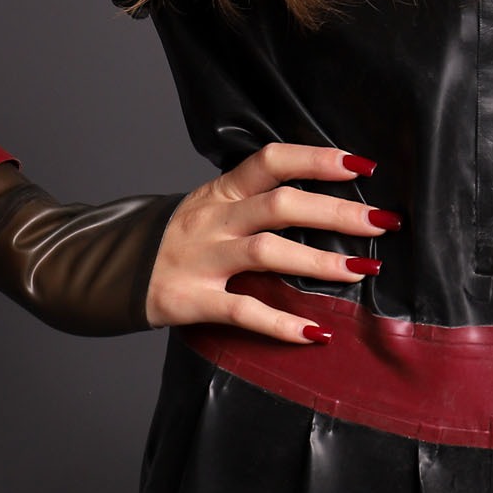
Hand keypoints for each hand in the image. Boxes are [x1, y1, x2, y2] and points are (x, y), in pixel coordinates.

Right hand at [144, 142, 399, 344]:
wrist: (109, 271)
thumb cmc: (180, 238)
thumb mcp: (211, 206)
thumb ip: (254, 200)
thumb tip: (324, 199)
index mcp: (221, 190)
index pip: (272, 160)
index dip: (317, 159)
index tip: (362, 165)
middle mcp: (213, 218)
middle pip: (281, 204)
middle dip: (337, 211)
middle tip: (383, 222)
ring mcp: (202, 259)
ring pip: (267, 252)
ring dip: (319, 261)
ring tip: (362, 270)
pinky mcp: (192, 301)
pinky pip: (242, 310)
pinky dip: (280, 323)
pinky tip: (315, 333)